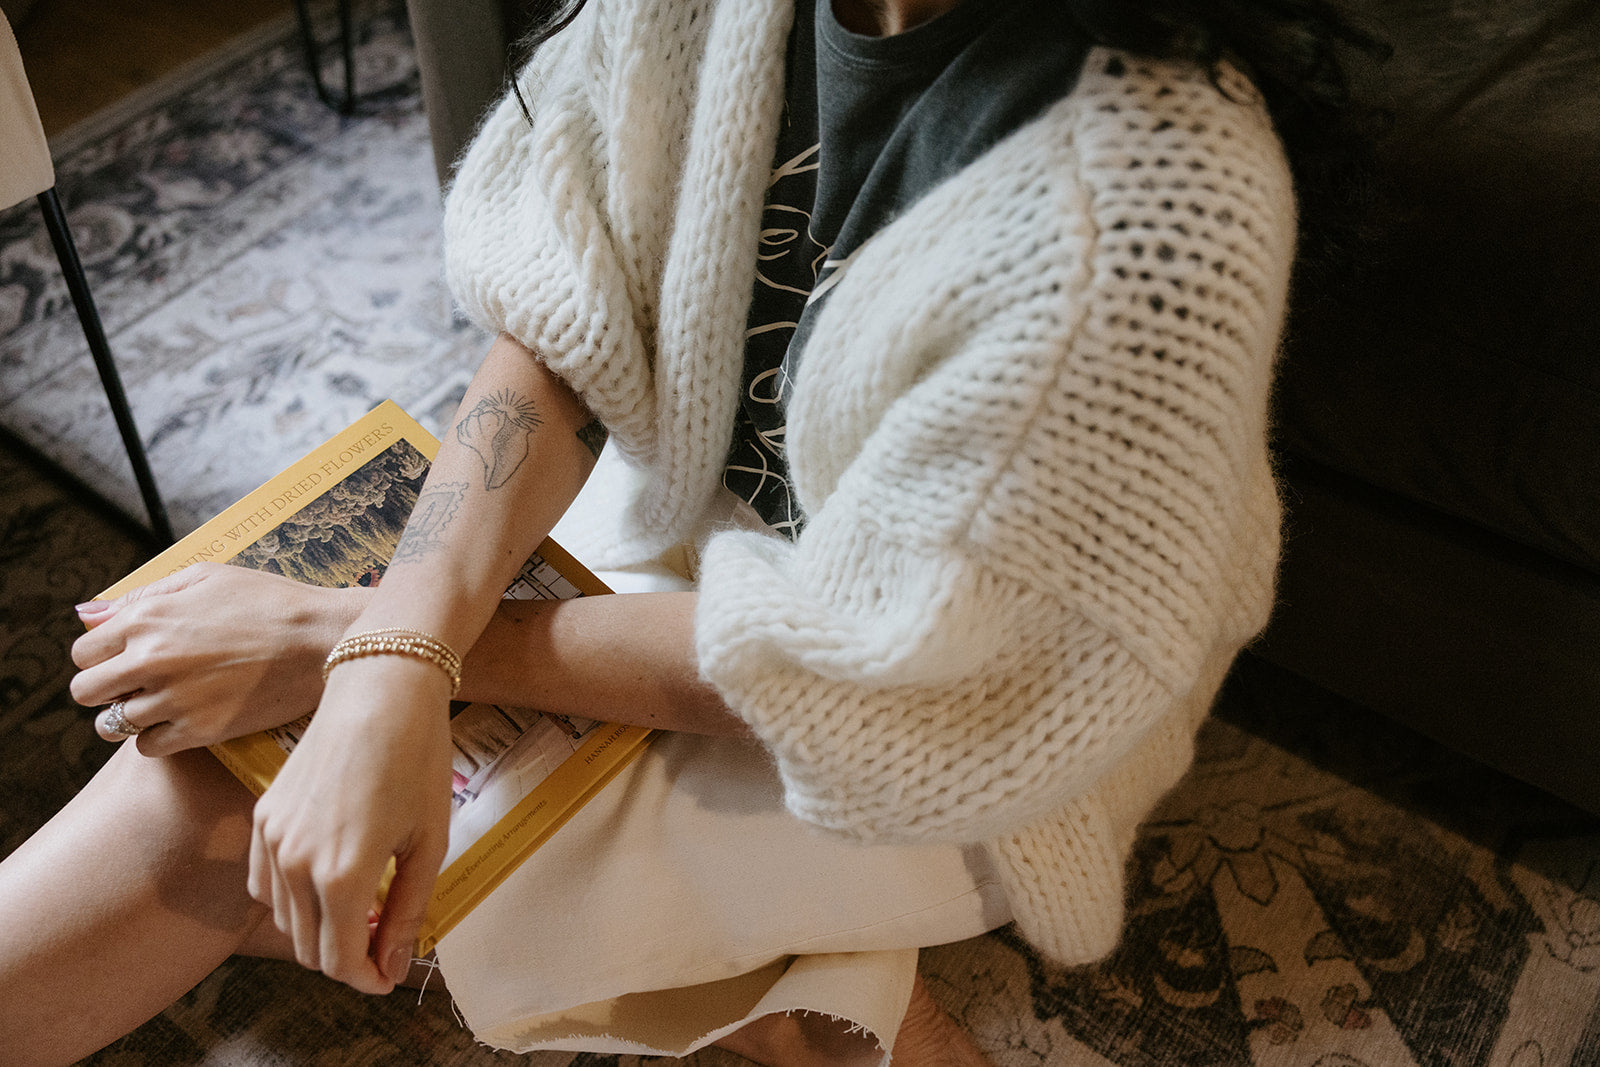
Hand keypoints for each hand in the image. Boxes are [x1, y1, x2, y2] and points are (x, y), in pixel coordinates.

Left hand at [70, 563, 367, 754]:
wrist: (323, 638)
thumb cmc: (270, 600)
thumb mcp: (207, 577)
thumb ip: (144, 594)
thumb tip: (87, 614)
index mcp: (147, 618)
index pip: (83, 652)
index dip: (100, 657)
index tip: (123, 659)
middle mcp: (151, 660)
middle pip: (86, 691)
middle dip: (105, 688)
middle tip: (135, 685)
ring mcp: (174, 698)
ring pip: (111, 724)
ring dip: (127, 716)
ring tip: (156, 706)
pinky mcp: (200, 730)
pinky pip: (147, 747)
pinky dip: (156, 738)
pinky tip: (179, 721)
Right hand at [248, 655, 453, 992]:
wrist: (381, 691)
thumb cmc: (416, 760)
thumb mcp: (428, 842)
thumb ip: (407, 911)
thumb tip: (392, 965)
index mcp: (341, 874)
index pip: (340, 962)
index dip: (367, 979)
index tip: (389, 977)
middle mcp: (295, 863)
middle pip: (309, 947)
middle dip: (346, 957)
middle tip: (383, 942)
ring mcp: (271, 839)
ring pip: (284, 919)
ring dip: (319, 928)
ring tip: (363, 906)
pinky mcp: (262, 818)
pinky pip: (265, 883)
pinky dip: (292, 898)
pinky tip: (328, 881)